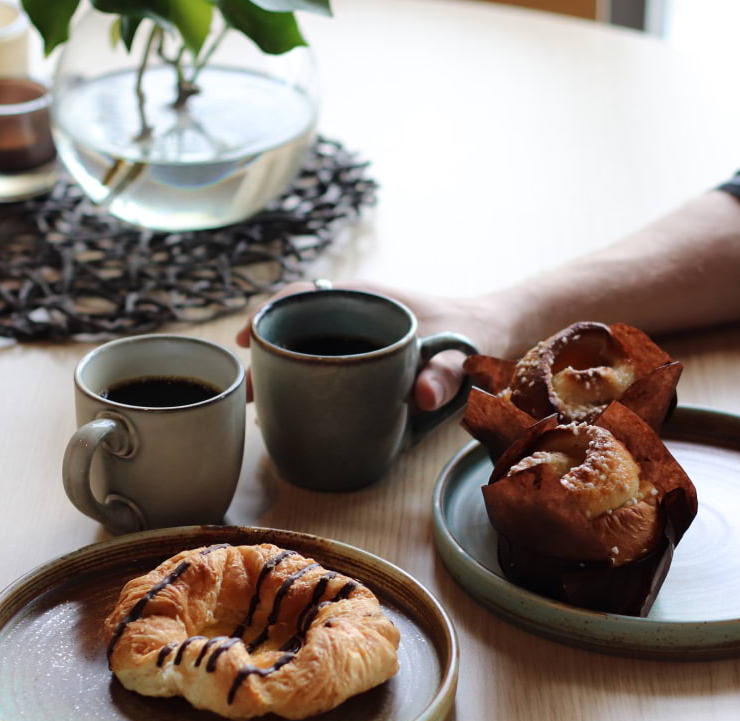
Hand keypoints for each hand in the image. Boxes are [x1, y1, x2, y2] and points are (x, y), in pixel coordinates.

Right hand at [235, 280, 501, 410]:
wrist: (492, 335)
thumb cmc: (474, 334)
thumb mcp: (462, 352)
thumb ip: (445, 372)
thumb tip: (421, 396)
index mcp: (367, 298)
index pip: (304, 294)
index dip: (270, 313)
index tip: (247, 338)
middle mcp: (355, 313)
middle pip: (296, 324)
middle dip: (267, 351)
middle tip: (248, 388)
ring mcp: (357, 336)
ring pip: (307, 346)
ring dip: (282, 369)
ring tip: (260, 403)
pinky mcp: (363, 358)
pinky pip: (324, 364)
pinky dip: (304, 380)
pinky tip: (295, 407)